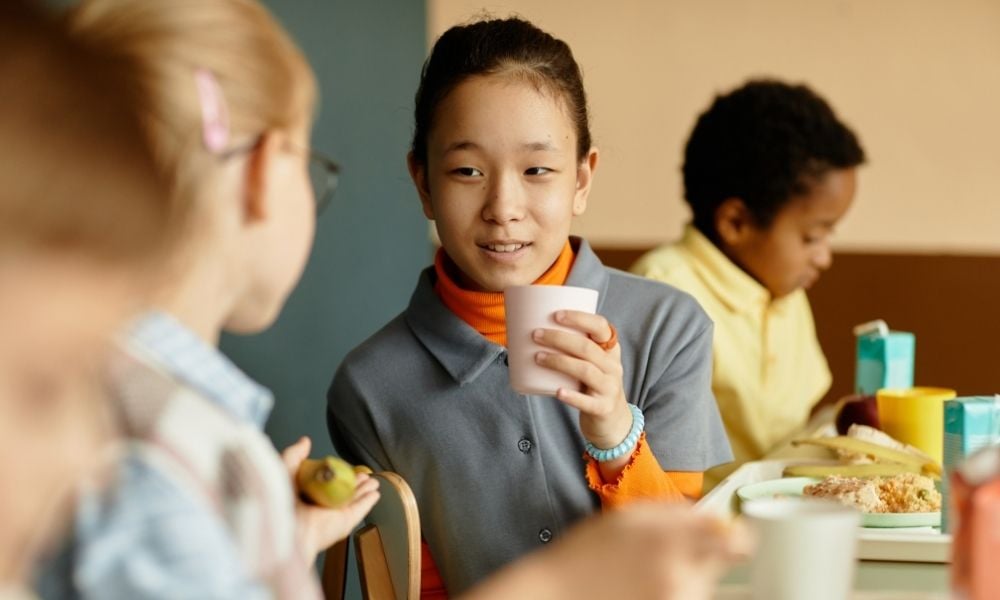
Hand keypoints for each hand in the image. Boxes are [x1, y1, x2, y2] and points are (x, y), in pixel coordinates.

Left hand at [281, 436, 379, 561]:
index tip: (342, 467)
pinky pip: (361, 510)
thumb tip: (305, 441)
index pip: (323, 483)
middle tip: (363, 474)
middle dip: (353, 483)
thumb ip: (294, 455)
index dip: (334, 474)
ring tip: (373, 481)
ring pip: (353, 500)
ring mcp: (333, 516)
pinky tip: (375, 494)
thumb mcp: (283, 470)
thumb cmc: (278, 501)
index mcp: (304, 496)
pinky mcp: (344, 523)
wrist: (283, 528)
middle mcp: (320, 507)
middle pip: (341, 492)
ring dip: (365, 490)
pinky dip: (369, 502)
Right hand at [466, 503, 751, 599]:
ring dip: (688, 578)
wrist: (557, 596)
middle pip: (721, 564)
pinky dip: (676, 593)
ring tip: (647, 575)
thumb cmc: (587, 555)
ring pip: (705, 586)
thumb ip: (679, 514)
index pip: (736, 541)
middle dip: (703, 556)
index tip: (730, 535)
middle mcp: (680, 576)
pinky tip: (645, 590)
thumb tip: (719, 520)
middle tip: (664, 554)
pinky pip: (689, 598)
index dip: (736, 535)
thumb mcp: (630, 517)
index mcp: (670, 539)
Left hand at [532, 310, 631, 448]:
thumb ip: (574, 349)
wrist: (613, 421)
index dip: (580, 318)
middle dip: (559, 338)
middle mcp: (613, 366)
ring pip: (585, 370)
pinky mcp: (603, 408)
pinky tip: (557, 392)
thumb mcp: (593, 364)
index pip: (601, 327)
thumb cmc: (594, 385)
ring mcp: (610, 388)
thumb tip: (533, 331)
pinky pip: (587, 402)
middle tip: (536, 335)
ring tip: (537, 357)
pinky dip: (571, 396)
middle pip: (587, 348)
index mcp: (610, 350)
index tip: (556, 315)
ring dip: (559, 361)